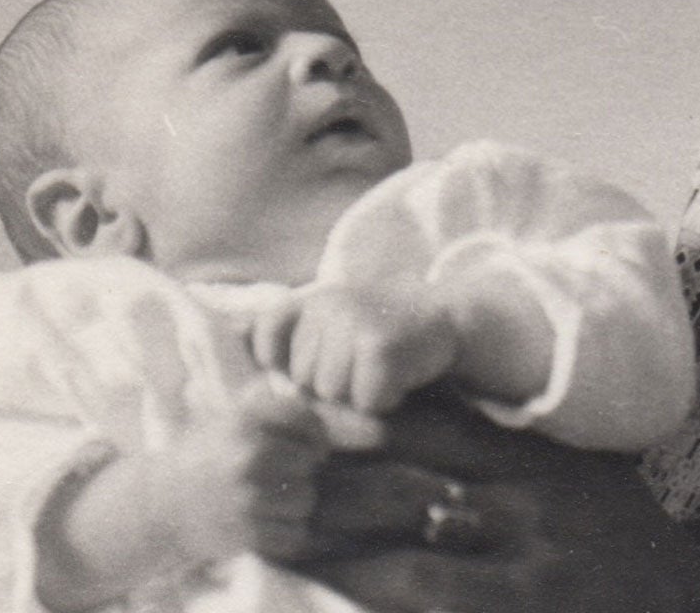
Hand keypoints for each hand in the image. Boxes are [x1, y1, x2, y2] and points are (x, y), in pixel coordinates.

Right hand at [151, 383, 329, 563]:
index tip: (315, 446)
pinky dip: (288, 533)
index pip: (304, 418)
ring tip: (276, 500)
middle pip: (309, 461)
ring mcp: (247, 496)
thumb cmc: (200, 457)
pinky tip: (271, 525)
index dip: (317, 433)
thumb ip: (262, 400)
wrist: (157, 505)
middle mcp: (248, 454)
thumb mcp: (225, 417)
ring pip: (305, 499)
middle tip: (284, 476)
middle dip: (302, 470)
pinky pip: (294, 534)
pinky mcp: (245, 533)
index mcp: (245, 420)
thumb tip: (300, 395)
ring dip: (295, 503)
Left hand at [253, 283, 459, 416]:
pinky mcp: (380, 347)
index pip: (268, 331)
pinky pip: (364, 401)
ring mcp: (354, 323)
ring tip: (384, 372)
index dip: (280, 357)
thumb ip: (299, 343)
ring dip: (358, 396)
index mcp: (315, 298)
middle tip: (367, 366)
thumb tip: (245, 381)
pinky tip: (402, 379)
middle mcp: (329, 303)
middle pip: (303, 379)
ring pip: (331, 393)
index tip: (314, 363)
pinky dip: (385, 401)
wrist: (454, 320)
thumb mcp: (340, 324)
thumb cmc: (390, 336)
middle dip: (332, 386)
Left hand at [296, 398, 699, 612]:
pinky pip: (431, 598)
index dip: (355, 417)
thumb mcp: (570, 463)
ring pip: (406, 546)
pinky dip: (375, 591)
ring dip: (335, 541)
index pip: (427, 422)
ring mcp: (522, 560)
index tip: (295, 410)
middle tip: (264, 471)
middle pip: (405, 477)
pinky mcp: (517, 606)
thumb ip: (503, 436)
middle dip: (329, 476)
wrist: (679, 595)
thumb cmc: (615, 526)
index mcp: (528, 452)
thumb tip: (422, 398)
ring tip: (275, 531)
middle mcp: (524, 497)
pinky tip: (331, 584)